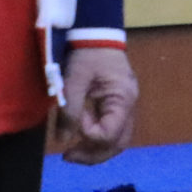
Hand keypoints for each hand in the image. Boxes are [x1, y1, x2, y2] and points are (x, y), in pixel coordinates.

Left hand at [53, 45, 138, 163]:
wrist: (98, 33)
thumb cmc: (88, 54)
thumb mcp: (75, 79)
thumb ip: (70, 110)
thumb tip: (61, 141)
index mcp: (123, 99)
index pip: (110, 133)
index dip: (89, 135)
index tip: (74, 123)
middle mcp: (129, 106)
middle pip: (118, 143)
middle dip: (93, 155)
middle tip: (68, 157)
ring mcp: (125, 106)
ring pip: (117, 140)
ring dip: (95, 151)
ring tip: (72, 153)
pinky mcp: (118, 105)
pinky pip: (112, 130)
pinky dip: (97, 140)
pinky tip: (80, 138)